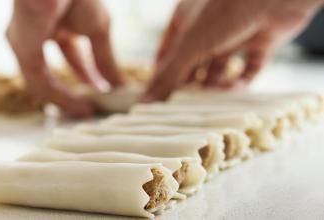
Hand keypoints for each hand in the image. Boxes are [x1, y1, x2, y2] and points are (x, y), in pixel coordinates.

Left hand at [7, 0, 123, 116]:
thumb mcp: (99, 30)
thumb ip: (105, 59)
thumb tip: (118, 84)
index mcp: (56, 23)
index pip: (71, 55)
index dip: (88, 74)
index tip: (103, 90)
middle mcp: (37, 35)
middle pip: (56, 70)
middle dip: (76, 89)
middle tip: (93, 105)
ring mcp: (26, 44)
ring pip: (44, 82)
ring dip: (67, 99)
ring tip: (87, 111)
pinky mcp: (22, 50)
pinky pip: (40, 82)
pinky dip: (60, 96)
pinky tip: (79, 104)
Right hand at [143, 0, 323, 101]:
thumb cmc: (225, 10)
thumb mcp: (189, 46)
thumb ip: (168, 77)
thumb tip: (144, 102)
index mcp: (186, 19)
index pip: (168, 50)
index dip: (163, 73)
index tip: (159, 96)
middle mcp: (209, 27)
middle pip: (194, 63)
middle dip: (191, 84)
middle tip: (185, 105)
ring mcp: (235, 34)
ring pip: (220, 69)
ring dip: (216, 85)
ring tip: (213, 95)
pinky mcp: (261, 42)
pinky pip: (247, 69)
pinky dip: (241, 82)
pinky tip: (235, 88)